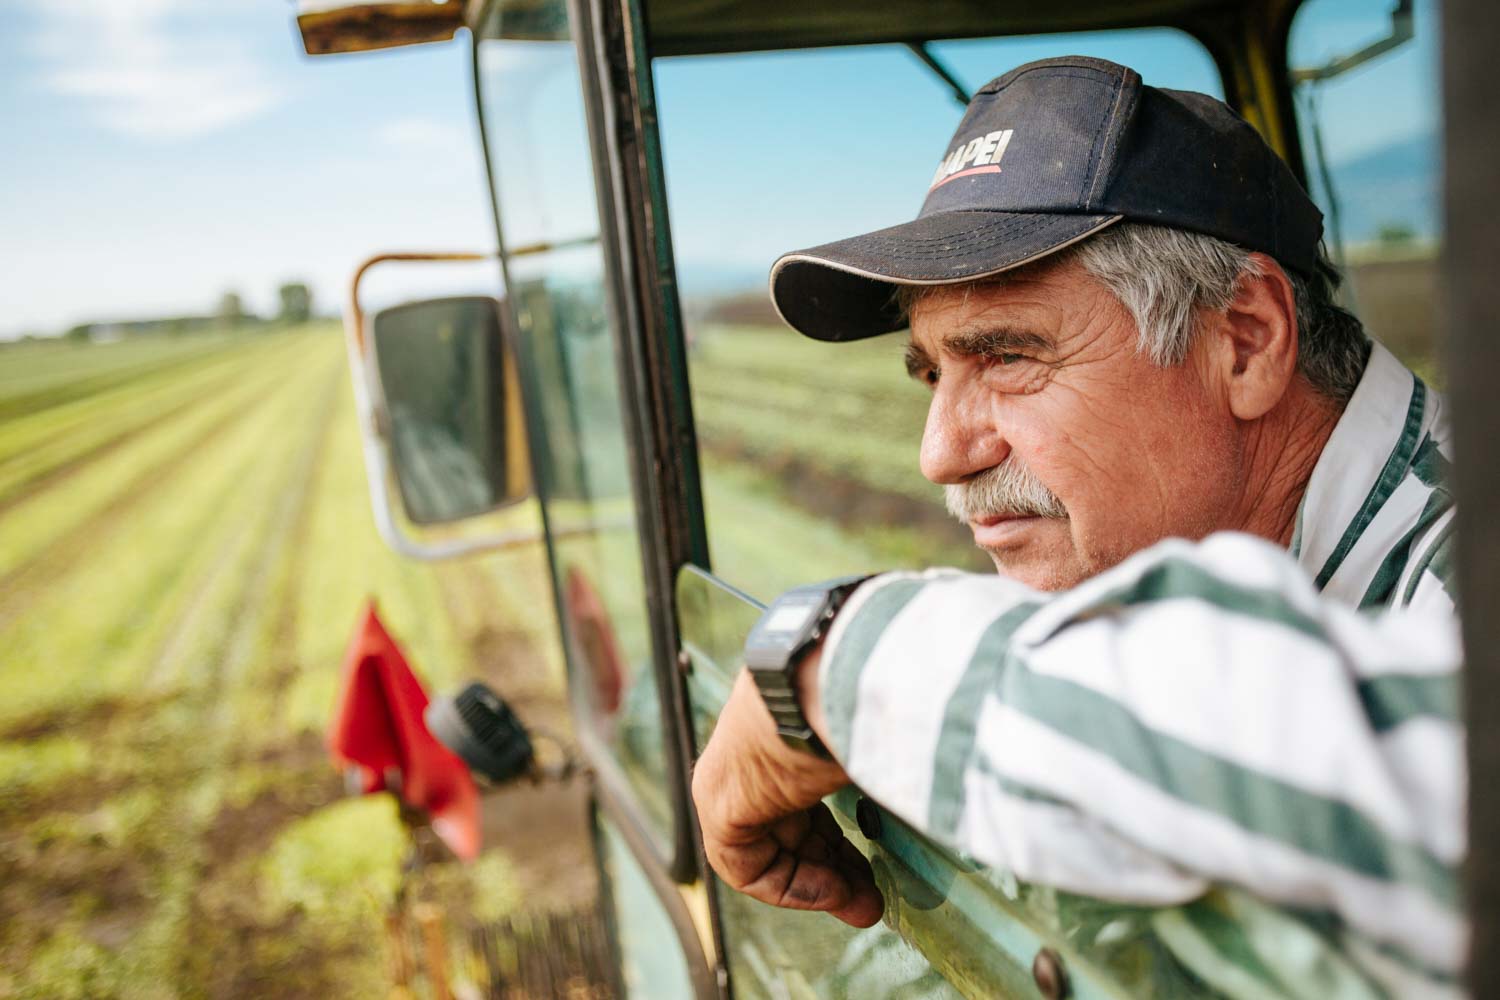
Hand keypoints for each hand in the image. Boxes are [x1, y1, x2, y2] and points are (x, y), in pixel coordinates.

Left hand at [692, 665, 883, 926]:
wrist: (818, 687)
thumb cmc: (858, 695)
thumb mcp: (873, 733)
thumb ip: (887, 760)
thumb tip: (935, 783)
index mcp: (784, 726)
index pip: (803, 794)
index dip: (839, 836)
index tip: (875, 860)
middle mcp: (752, 751)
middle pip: (790, 827)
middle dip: (834, 867)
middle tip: (873, 898)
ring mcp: (730, 778)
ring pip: (771, 849)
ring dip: (819, 884)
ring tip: (864, 906)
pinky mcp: (720, 806)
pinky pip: (747, 866)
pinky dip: (791, 886)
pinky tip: (834, 890)